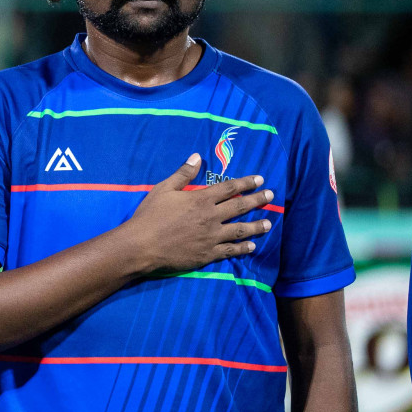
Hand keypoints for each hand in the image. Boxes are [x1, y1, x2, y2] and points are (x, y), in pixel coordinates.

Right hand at [123, 154, 274, 274]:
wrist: (141, 246)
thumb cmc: (149, 216)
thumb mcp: (163, 189)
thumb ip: (183, 174)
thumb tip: (197, 156)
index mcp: (201, 200)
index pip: (229, 188)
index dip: (246, 183)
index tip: (260, 179)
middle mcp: (211, 217)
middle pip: (240, 207)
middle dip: (257, 200)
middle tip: (271, 196)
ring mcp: (211, 237)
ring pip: (240, 230)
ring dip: (256, 226)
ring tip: (268, 224)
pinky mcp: (207, 254)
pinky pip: (229, 251)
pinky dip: (242, 249)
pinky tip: (251, 247)